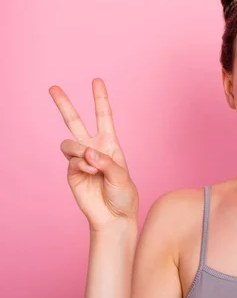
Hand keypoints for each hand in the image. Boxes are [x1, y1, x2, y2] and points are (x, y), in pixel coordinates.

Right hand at [49, 78, 138, 230]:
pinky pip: (71, 161)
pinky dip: (81, 165)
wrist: (114, 217)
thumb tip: (87, 152)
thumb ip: (105, 161)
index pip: (103, 116)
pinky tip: (90, 173)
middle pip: (75, 121)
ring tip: (92, 163)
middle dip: (63, 104)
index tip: (96, 80)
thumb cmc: (123, 195)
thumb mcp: (121, 176)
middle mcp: (93, 148)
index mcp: (110, 144)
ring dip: (79, 150)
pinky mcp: (71, 172)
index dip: (100, 98)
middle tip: (53, 87)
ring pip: (69, 142)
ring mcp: (80, 160)